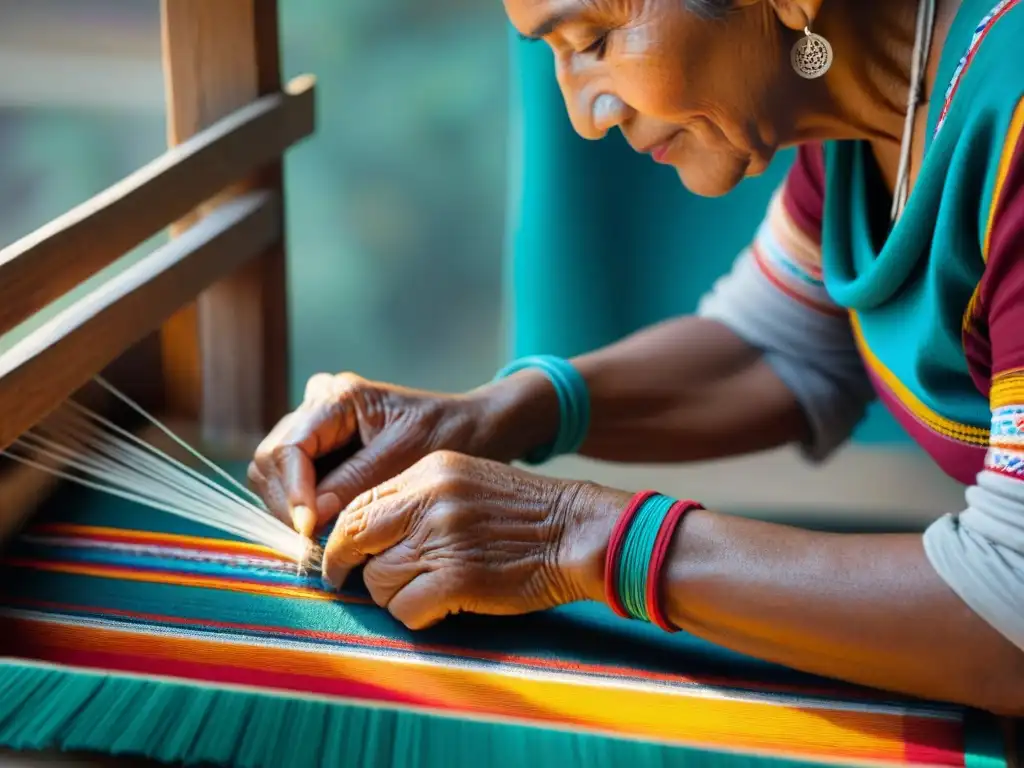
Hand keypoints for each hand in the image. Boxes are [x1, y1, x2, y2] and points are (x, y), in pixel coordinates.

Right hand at [249, 371, 559, 537]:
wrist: (476, 428)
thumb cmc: (450, 433)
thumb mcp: (407, 459)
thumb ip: (357, 484)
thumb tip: (311, 519)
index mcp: (338, 398)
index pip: (288, 448)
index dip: (292, 492)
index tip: (308, 530)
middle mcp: (319, 406)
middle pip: (272, 459)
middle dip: (286, 503)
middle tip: (312, 543)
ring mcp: (318, 426)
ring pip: (276, 471)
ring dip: (290, 508)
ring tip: (320, 538)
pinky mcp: (325, 449)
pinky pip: (295, 479)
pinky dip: (303, 506)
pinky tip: (325, 528)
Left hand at [321, 450, 628, 628]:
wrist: (577, 530)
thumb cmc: (525, 513)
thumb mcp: (467, 482)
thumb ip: (418, 499)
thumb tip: (367, 536)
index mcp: (429, 472)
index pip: (360, 504)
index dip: (341, 538)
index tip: (340, 559)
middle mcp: (430, 501)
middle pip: (355, 539)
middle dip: (347, 568)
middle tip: (350, 584)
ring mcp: (442, 539)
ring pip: (378, 580)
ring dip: (393, 596)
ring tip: (424, 593)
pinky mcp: (458, 579)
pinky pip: (406, 609)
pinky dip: (416, 616)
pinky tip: (441, 608)